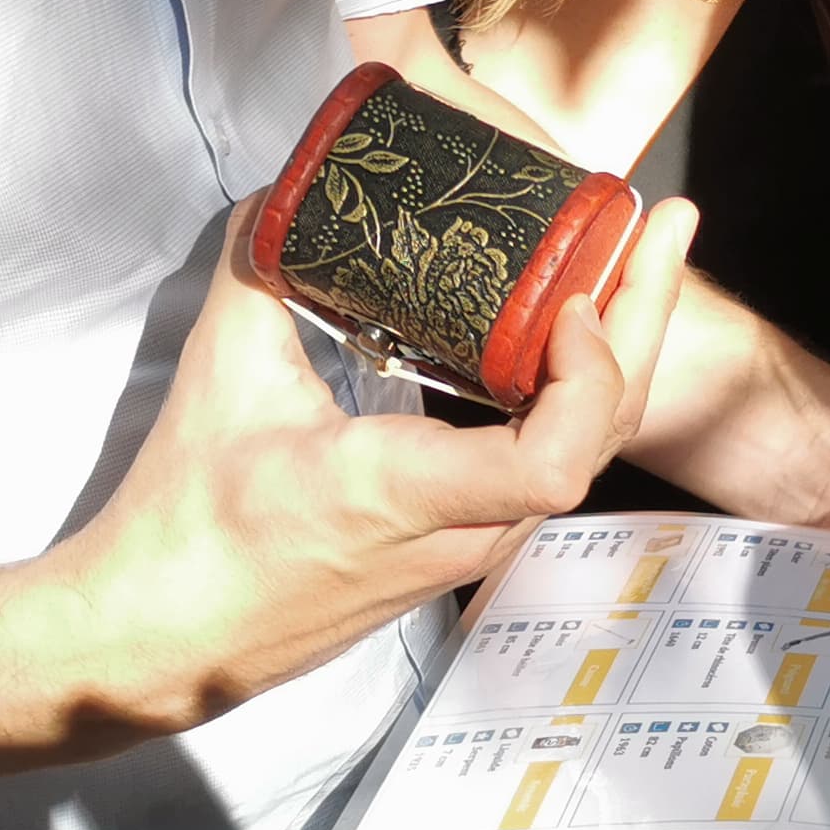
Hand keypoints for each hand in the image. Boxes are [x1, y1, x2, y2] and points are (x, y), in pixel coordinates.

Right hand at [58, 196, 695, 731]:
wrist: (164, 637)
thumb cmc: (187, 526)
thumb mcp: (221, 380)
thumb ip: (261, 272)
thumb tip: (288, 192)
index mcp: (401, 492)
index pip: (552, 464)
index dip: (588, 379)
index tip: (572, 302)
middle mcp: (458, 530)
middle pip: (598, 438)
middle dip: (644, 317)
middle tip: (664, 220)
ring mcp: (468, 545)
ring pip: (585, 451)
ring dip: (620, 349)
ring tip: (631, 259)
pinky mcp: (461, 543)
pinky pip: (550, 461)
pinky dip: (579, 387)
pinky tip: (574, 330)